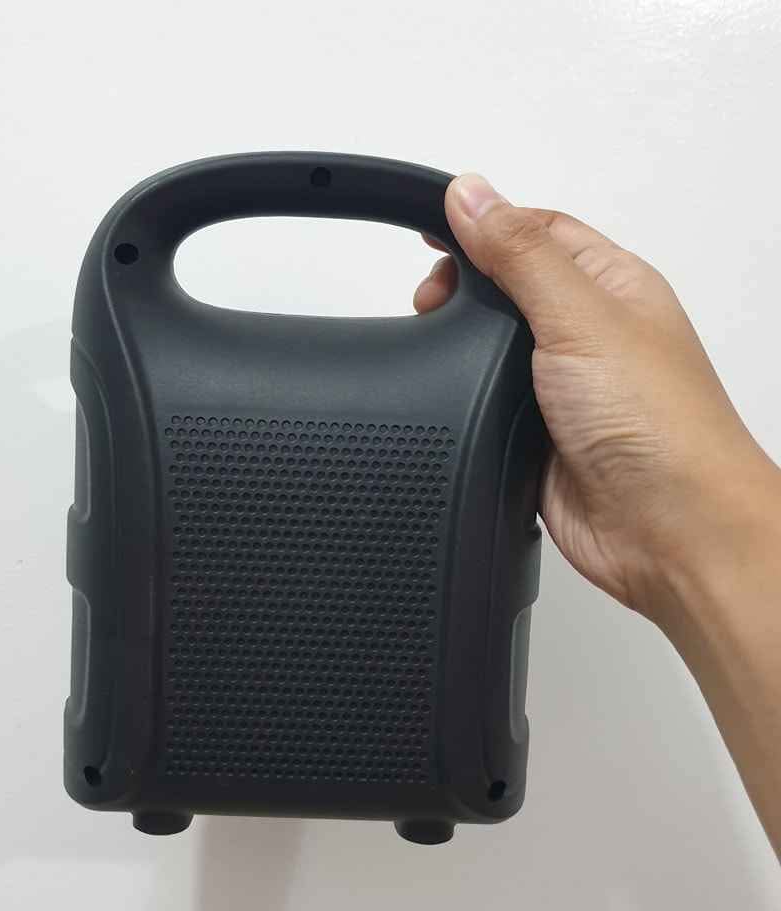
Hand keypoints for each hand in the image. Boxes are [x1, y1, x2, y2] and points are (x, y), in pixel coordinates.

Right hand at [415, 175, 778, 625]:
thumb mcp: (579, 316)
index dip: (483, 222)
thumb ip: (519, 255)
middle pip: (510, 285)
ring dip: (461, 341)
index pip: (537, 230)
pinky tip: (451, 391)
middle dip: (463, 283)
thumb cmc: (657, 424)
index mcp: (611, 286)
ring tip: (432, 337)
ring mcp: (561, 387)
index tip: (430, 226)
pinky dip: (464, 393)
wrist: (666, 528)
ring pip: (493, 347)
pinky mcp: (536, 435)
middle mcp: (588, 333)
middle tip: (429, 298)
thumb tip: (472, 195)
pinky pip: (489, 402)